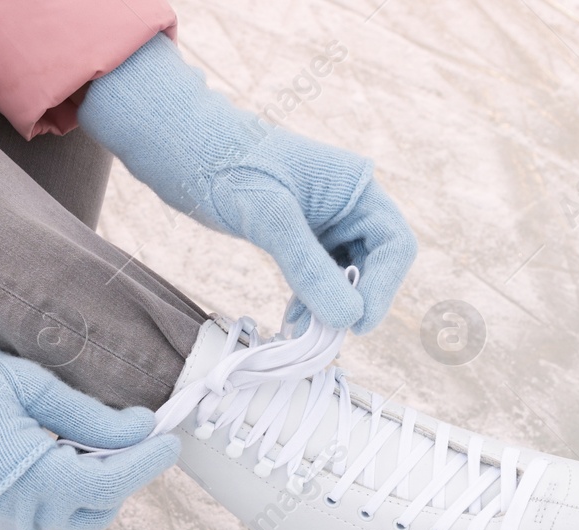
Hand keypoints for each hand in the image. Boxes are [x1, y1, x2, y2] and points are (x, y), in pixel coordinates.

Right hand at [0, 303, 179, 529]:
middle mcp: (18, 510)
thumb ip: (92, 419)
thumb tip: (141, 430)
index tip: (169, 439)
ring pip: (72, 514)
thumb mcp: (35, 386)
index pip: (111, 483)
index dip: (147, 462)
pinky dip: (63, 488)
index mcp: (33, 478)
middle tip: (134, 433)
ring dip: (92, 483)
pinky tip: (63, 449)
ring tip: (96, 438)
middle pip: (97, 507)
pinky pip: (42, 512)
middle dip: (122, 474)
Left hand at [79, 35, 416, 332]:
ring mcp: (327, 220)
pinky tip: (293, 317)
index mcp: (357, 187)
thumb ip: (309, 267)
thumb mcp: (270, 218)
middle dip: (354, 300)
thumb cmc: (227, 167)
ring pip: (348, 275)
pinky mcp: (302, 235)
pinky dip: (312, 299)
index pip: (395, 246)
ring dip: (331, 305)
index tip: (356, 325)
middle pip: (376, 264)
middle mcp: (350, 203)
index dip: (382, 289)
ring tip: (302, 328)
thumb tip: (349, 319)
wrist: (183, 148)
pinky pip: (321, 275)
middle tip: (325, 334)